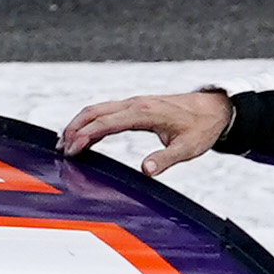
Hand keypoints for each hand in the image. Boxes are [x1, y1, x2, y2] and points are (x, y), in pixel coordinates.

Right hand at [59, 87, 234, 174]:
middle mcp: (136, 104)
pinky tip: (85, 134)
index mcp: (144, 112)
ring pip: (98, 109)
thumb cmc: (201, 128)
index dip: (85, 136)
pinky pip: (107, 111)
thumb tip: (146, 170)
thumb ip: (166, 160)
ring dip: (79, 123)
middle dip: (73, 129)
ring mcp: (135, 103)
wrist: (214, 108)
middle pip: (95, 111)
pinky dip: (90, 121)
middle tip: (60, 149)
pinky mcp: (136, 106)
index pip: (106, 122)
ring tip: (65, 142)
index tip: (71, 150)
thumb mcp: (188, 148)